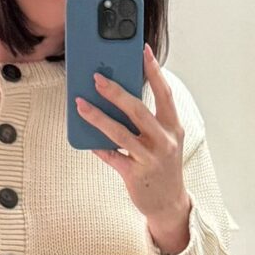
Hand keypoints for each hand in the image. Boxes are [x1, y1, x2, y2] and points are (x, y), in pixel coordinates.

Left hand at [76, 47, 190, 251]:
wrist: (169, 204)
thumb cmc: (163, 165)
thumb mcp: (164, 140)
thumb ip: (149, 120)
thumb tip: (119, 95)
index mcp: (173, 128)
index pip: (165, 93)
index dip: (154, 71)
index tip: (143, 50)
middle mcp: (165, 142)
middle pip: (138, 111)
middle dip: (116, 92)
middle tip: (97, 77)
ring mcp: (150, 159)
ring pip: (120, 133)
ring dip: (98, 117)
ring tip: (81, 103)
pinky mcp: (135, 175)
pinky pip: (112, 157)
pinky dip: (98, 146)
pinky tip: (85, 137)